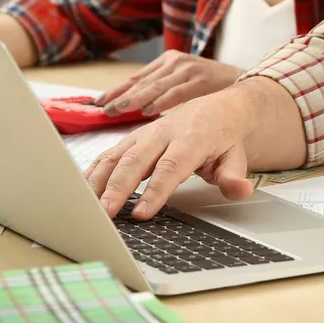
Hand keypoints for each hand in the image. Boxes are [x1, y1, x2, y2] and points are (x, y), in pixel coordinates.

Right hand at [84, 86, 261, 218]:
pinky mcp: (133, 138)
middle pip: (136, 161)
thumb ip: (233, 176)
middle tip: (104, 214)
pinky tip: (82, 191)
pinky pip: (109, 153)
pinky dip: (93, 171)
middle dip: (118, 188)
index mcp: (191, 139)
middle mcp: (164, 133)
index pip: (170, 167)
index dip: (155, 191)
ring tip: (86, 207)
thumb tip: (242, 190)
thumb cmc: (224, 137)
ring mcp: (145, 133)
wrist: (217, 108)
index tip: (141, 213)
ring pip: (117, 155)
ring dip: (99, 181)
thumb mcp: (235, 156)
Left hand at [95, 51, 241, 116]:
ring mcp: (189, 69)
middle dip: (121, 96)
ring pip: (157, 86)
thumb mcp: (180, 84)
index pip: (137, 78)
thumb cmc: (208, 89)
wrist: (243, 83)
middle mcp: (176, 62)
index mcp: (168, 62)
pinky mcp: (203, 79)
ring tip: (118, 109)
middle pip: (143, 82)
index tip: (97, 102)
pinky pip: (178, 92)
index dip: (116, 90)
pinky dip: (162, 102)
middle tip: (104, 109)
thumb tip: (126, 108)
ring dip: (136, 99)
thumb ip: (157, 93)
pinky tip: (149, 111)